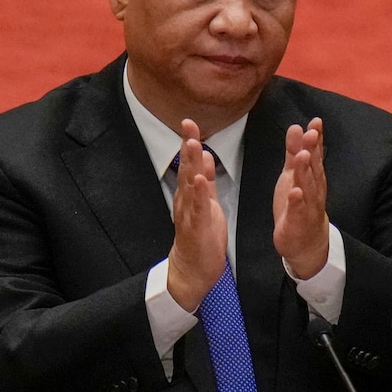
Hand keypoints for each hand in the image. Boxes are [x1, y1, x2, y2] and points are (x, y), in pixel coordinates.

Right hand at [167, 119, 227, 310]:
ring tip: (192, 144)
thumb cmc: (201, 236)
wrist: (193, 270)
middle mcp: (186, 201)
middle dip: (187, 145)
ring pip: (189, 185)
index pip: (190, 163)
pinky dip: (198, 194)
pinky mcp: (197, 228)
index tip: (190, 121)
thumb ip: (205, 181)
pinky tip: (200, 179)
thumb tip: (203, 157)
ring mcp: (189, 214)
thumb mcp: (205, 203)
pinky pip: (198, 208)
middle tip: (188, 124)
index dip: (190, 142)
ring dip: (190, 164)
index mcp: (190, 194)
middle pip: (186, 169)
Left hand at [273, 117, 328, 278]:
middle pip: (314, 169)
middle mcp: (314, 190)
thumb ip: (293, 152)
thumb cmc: (299, 204)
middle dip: (312, 151)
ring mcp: (308, 207)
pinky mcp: (298, 223)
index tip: (316, 122)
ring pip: (308, 188)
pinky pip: (298, 212)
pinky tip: (295, 192)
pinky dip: (297, 202)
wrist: (306, 242)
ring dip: (306, 172)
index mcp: (313, 178)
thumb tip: (296, 127)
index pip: (316, 155)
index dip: (316, 139)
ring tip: (302, 155)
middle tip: (311, 133)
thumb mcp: (293, 174)